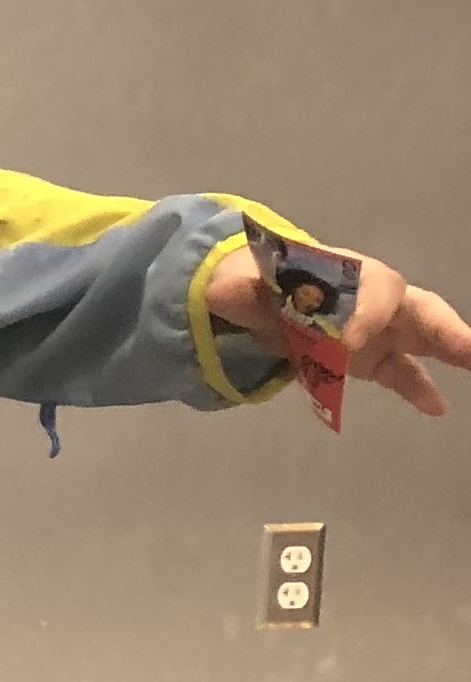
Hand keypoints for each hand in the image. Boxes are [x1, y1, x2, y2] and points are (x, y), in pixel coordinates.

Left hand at [204, 243, 470, 417]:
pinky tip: (436, 409)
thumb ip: (241, 292)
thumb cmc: (256, 286)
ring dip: (451, 353)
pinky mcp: (370, 358)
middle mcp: (370, 298)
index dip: (367, 314)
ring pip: (422, 339)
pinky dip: (418, 390)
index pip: (373, 288)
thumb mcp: (240, 286)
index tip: (346, 344)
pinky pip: (401, 373)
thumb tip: (234, 295)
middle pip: (416, 309)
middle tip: (470, 349)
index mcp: (343, 272)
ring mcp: (377, 329)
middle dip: (446, 330)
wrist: (256, 298)